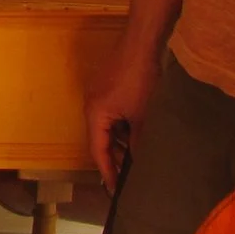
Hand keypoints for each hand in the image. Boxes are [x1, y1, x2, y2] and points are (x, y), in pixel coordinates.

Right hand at [83, 42, 158, 195]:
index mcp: (94, 114)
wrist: (143, 41)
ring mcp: (99, 93)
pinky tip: (137, 134)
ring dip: (119, 142)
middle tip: (127, 179)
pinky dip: (122, 127)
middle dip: (113, 158)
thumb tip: (140, 162)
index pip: (98, 151)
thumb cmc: (141, 79)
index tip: (114, 192)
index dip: (107, 172)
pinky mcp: (109, 85)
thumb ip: (139, 141)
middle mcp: (91, 104)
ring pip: (107, 126)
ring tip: (135, 159)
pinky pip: (111, 114)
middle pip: (99, 138)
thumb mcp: (142, 116)